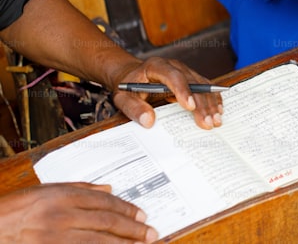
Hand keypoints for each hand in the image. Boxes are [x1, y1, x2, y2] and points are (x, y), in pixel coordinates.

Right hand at [0, 183, 156, 243]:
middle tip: (150, 234)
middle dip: (133, 229)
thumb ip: (81, 189)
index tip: (143, 216)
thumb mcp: (47, 190)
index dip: (127, 210)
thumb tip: (110, 189)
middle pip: (107, 222)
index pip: (105, 202)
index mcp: (63, 196)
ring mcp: (55, 237)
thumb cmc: (18, 208)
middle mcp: (61, 216)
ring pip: (99, 242)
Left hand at [110, 57, 222, 130]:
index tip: (190, 107)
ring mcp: (184, 71)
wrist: (132, 76)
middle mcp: (174, 66)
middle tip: (208, 122)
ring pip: (202, 85)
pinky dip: (213, 99)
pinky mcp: (191, 78)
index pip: (173, 76)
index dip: (183, 91)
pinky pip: (205, 87)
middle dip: (202, 104)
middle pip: (193, 82)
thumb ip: (134, 109)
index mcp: (156, 66)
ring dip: (210, 103)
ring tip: (216, 120)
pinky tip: (218, 110)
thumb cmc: (128, 87)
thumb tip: (149, 121)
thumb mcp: (123, 98)